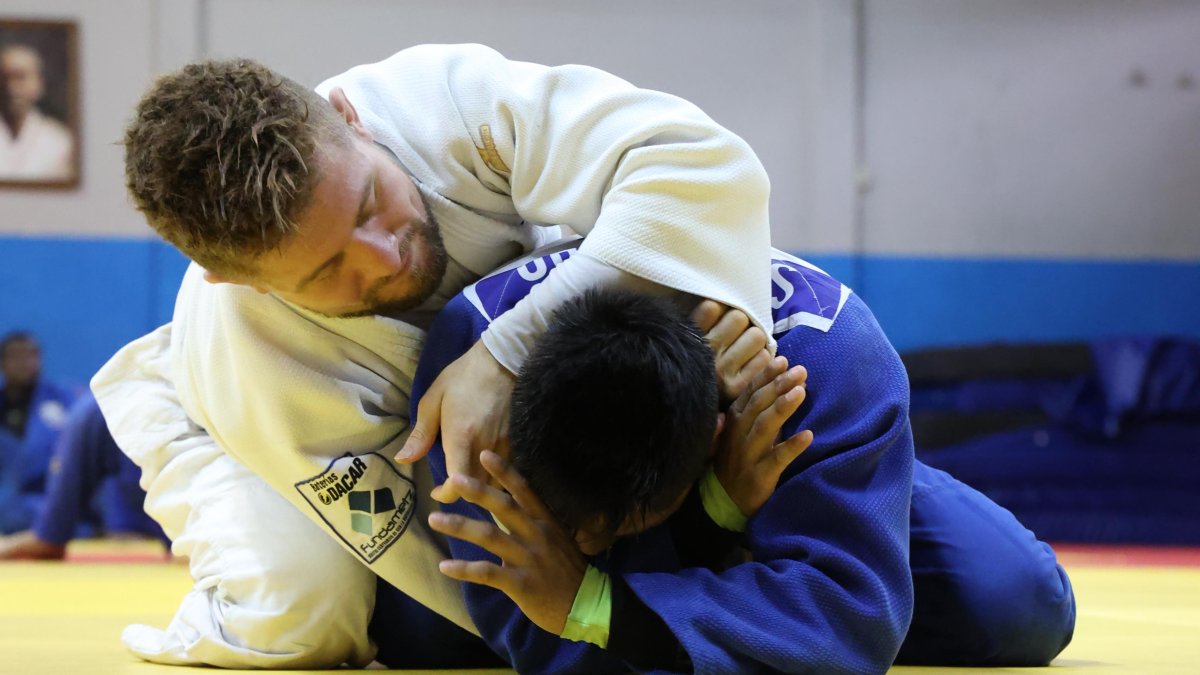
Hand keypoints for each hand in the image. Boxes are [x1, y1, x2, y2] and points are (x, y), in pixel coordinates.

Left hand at [396, 340, 513, 500]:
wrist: (503, 360)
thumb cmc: (464, 377)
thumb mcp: (433, 399)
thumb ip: (421, 434)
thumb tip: (402, 459)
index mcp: (461, 438)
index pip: (456, 484)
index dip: (445, 494)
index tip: (437, 490)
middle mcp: (485, 448)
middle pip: (476, 490)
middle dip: (461, 493)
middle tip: (450, 485)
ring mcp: (505, 446)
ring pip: (494, 483)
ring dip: (479, 486)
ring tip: (468, 478)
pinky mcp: (518, 442)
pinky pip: (507, 471)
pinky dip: (496, 476)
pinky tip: (486, 467)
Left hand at [428, 450, 585, 635]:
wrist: (585, 604)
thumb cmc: (567, 569)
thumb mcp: (557, 538)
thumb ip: (533, 522)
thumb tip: (508, 505)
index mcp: (545, 521)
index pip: (523, 490)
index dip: (504, 471)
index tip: (484, 454)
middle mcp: (536, 535)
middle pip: (503, 507)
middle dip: (477, 492)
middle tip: (453, 480)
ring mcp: (528, 559)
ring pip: (489, 537)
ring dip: (460, 526)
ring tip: (435, 520)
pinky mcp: (520, 584)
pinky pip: (487, 573)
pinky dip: (464, 569)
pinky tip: (445, 566)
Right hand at [691, 300, 770, 404]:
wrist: (683, 411)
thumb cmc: (690, 368)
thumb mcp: (687, 342)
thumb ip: (700, 321)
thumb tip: (723, 302)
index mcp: (689, 339)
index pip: (713, 307)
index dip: (722, 309)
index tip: (720, 317)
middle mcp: (703, 354)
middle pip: (739, 318)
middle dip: (741, 323)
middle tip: (736, 333)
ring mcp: (721, 372)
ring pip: (756, 336)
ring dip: (753, 340)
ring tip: (745, 348)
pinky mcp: (737, 388)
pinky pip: (763, 358)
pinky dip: (761, 358)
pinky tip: (750, 363)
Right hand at [714, 355, 812, 517]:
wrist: (724, 502)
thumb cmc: (737, 461)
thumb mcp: (741, 432)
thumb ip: (759, 411)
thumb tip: (783, 383)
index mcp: (734, 421)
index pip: (750, 393)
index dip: (766, 376)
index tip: (784, 360)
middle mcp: (738, 434)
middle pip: (759, 405)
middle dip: (779, 385)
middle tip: (800, 370)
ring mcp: (748, 455)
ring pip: (764, 427)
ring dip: (783, 408)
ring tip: (800, 391)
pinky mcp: (759, 476)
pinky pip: (777, 459)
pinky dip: (792, 446)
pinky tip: (808, 436)